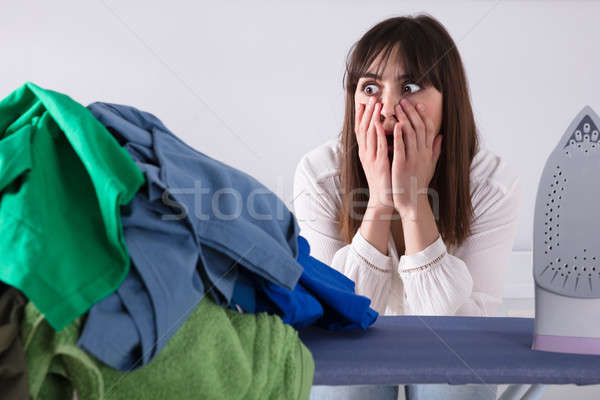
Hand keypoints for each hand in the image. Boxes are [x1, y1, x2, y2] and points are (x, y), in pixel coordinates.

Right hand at [355, 97, 394, 215]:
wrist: (383, 199)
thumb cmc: (385, 181)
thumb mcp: (381, 162)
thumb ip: (382, 148)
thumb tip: (385, 136)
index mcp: (366, 152)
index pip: (361, 130)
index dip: (362, 116)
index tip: (364, 102)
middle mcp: (365, 153)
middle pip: (363, 129)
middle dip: (367, 112)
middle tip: (371, 98)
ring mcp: (371, 158)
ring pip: (369, 134)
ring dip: (372, 118)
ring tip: (376, 104)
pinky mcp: (379, 164)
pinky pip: (378, 146)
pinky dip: (379, 133)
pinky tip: (380, 123)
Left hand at [391, 99, 442, 219]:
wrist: (412, 201)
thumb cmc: (418, 183)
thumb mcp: (430, 165)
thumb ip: (435, 150)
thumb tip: (441, 136)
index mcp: (427, 152)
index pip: (428, 129)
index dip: (423, 116)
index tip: (418, 104)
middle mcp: (422, 154)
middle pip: (419, 128)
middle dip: (411, 112)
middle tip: (404, 100)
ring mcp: (413, 159)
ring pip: (410, 134)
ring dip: (405, 119)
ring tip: (398, 107)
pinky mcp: (402, 166)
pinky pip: (401, 148)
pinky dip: (399, 135)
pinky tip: (396, 125)